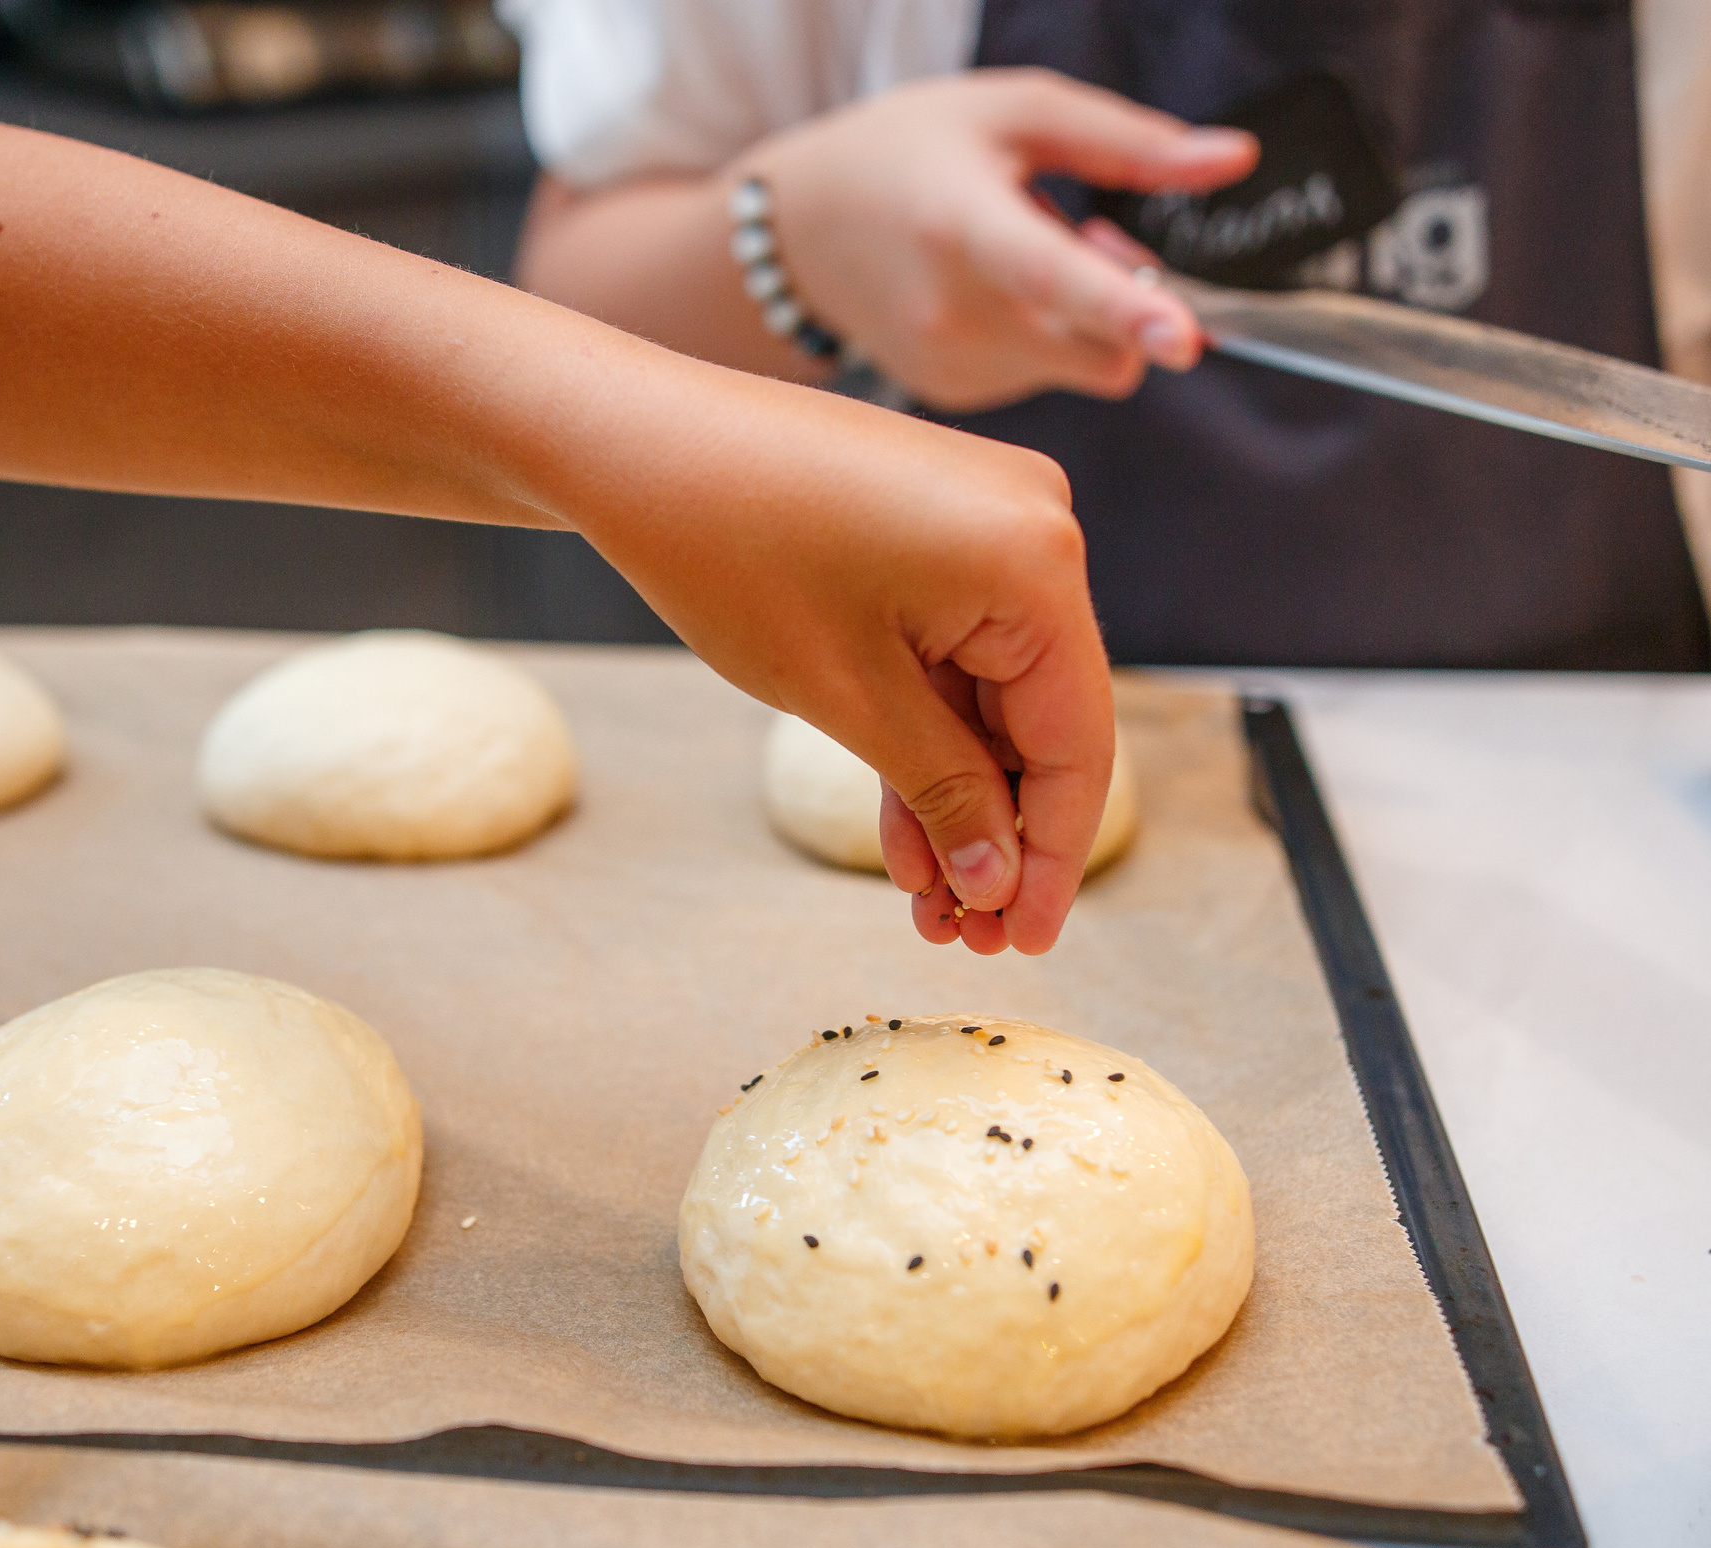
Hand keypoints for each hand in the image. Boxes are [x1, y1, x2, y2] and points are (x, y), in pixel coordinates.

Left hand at [549, 351, 1112, 952]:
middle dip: (997, 836)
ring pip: (993, 696)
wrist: (630, 440)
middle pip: (1042, 719)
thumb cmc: (727, 552)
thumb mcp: (845, 697)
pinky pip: (957, 651)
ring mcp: (989, 520)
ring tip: (925, 906)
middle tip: (962, 939)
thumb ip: (944, 791)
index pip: (1079, 739)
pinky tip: (907, 834)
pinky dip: (930, 735)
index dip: (1054, 855)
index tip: (1024, 944)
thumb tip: (1002, 880)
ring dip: (959, 799)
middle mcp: (1038, 527)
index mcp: (1036, 561)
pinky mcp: (938, 524)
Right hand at [738, 69, 1255, 410]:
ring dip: (1082, 315)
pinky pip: (1045, 376)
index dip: (1124, 305)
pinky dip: (1044, 335)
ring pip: (1080, 363)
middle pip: (1103, 348)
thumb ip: (1127, 139)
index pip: (1051, 274)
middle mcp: (951, 314)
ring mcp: (950, 367)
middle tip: (1095, 231)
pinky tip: (990, 293)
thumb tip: (1233, 160)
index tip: (1182, 339)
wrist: (799, 233)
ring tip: (1016, 255)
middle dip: (1133, 304)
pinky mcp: (953, 396)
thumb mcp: (1010, 113)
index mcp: (962, 226)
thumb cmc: (908, 153)